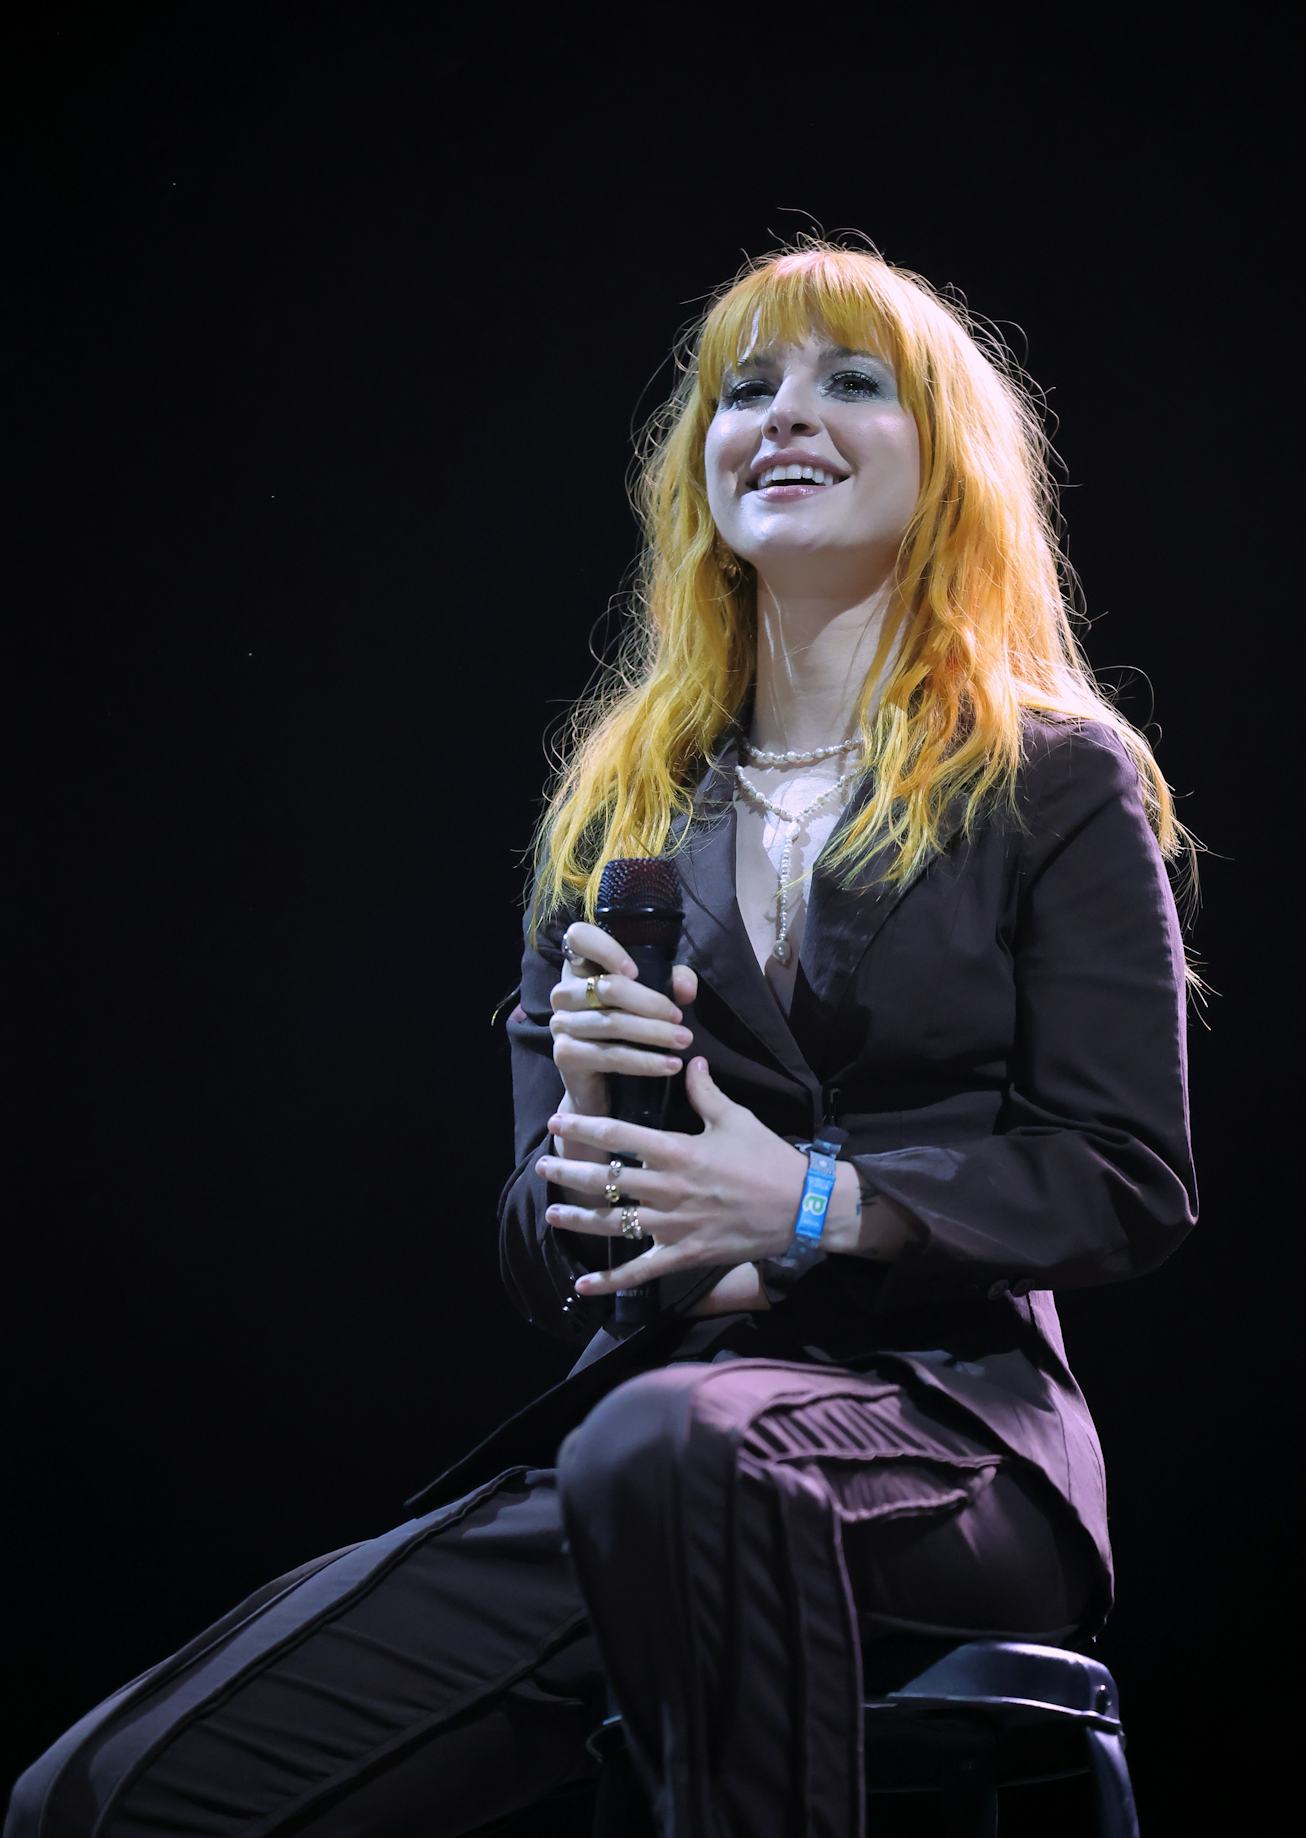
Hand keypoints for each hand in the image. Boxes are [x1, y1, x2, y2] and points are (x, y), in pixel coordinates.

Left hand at [535, 1056, 807, 1297]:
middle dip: (570, 1171)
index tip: (558, 1122)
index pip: (618, 1136)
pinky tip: (584, 1286)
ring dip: (579, 1219)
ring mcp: (673, 1225)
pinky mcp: (683, 1255)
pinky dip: (610, 1282)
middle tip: (543, 1164)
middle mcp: (668, 1188)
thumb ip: (706, 1093)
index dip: (584, 1128)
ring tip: (552, 1212)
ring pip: (614, 1223)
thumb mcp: (736, 1119)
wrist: (801, 1206)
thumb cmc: (768, 1159)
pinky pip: (639, 1271)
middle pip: (606, 1179)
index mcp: (678, 1152)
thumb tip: (691, 1062)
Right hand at [548, 920, 697, 1118]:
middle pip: (606, 987)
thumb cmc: (627, 1034)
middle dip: (651, 1003)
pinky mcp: (565, 1055)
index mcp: (580, 968)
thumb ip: (671, 983)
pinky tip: (668, 1066)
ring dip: (653, 1033)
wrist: (604, 1087)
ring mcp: (560, 1024)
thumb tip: (685, 988)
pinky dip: (644, 1061)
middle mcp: (563, 992)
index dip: (605, 948)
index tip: (636, 971)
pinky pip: (610, 1055)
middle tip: (680, 1019)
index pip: (578, 937)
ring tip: (683, 1041)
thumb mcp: (652, 1001)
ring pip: (611, 1022)